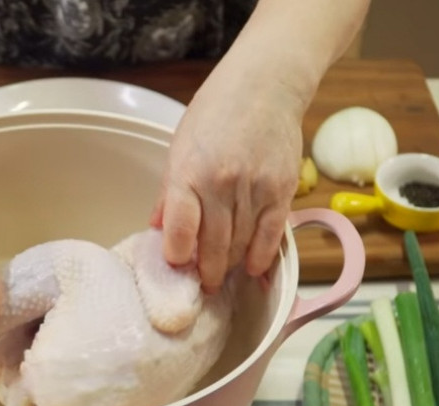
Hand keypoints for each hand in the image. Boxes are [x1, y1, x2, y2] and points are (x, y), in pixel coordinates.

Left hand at [150, 65, 305, 292]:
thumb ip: (170, 192)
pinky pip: (271, 237)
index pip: (180, 231)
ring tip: (221, 277)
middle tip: (201, 286)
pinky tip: (251, 269)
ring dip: (230, 267)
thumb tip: (156, 228)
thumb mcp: (181, 146)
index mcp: (189, 173)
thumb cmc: (217, 112)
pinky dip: (261, 258)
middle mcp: (221, 185)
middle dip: (206, 273)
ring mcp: (255, 189)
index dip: (177, 257)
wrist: (266, 85)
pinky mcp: (282, 191)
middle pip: (213, 247)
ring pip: (242, 246)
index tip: (176, 268)